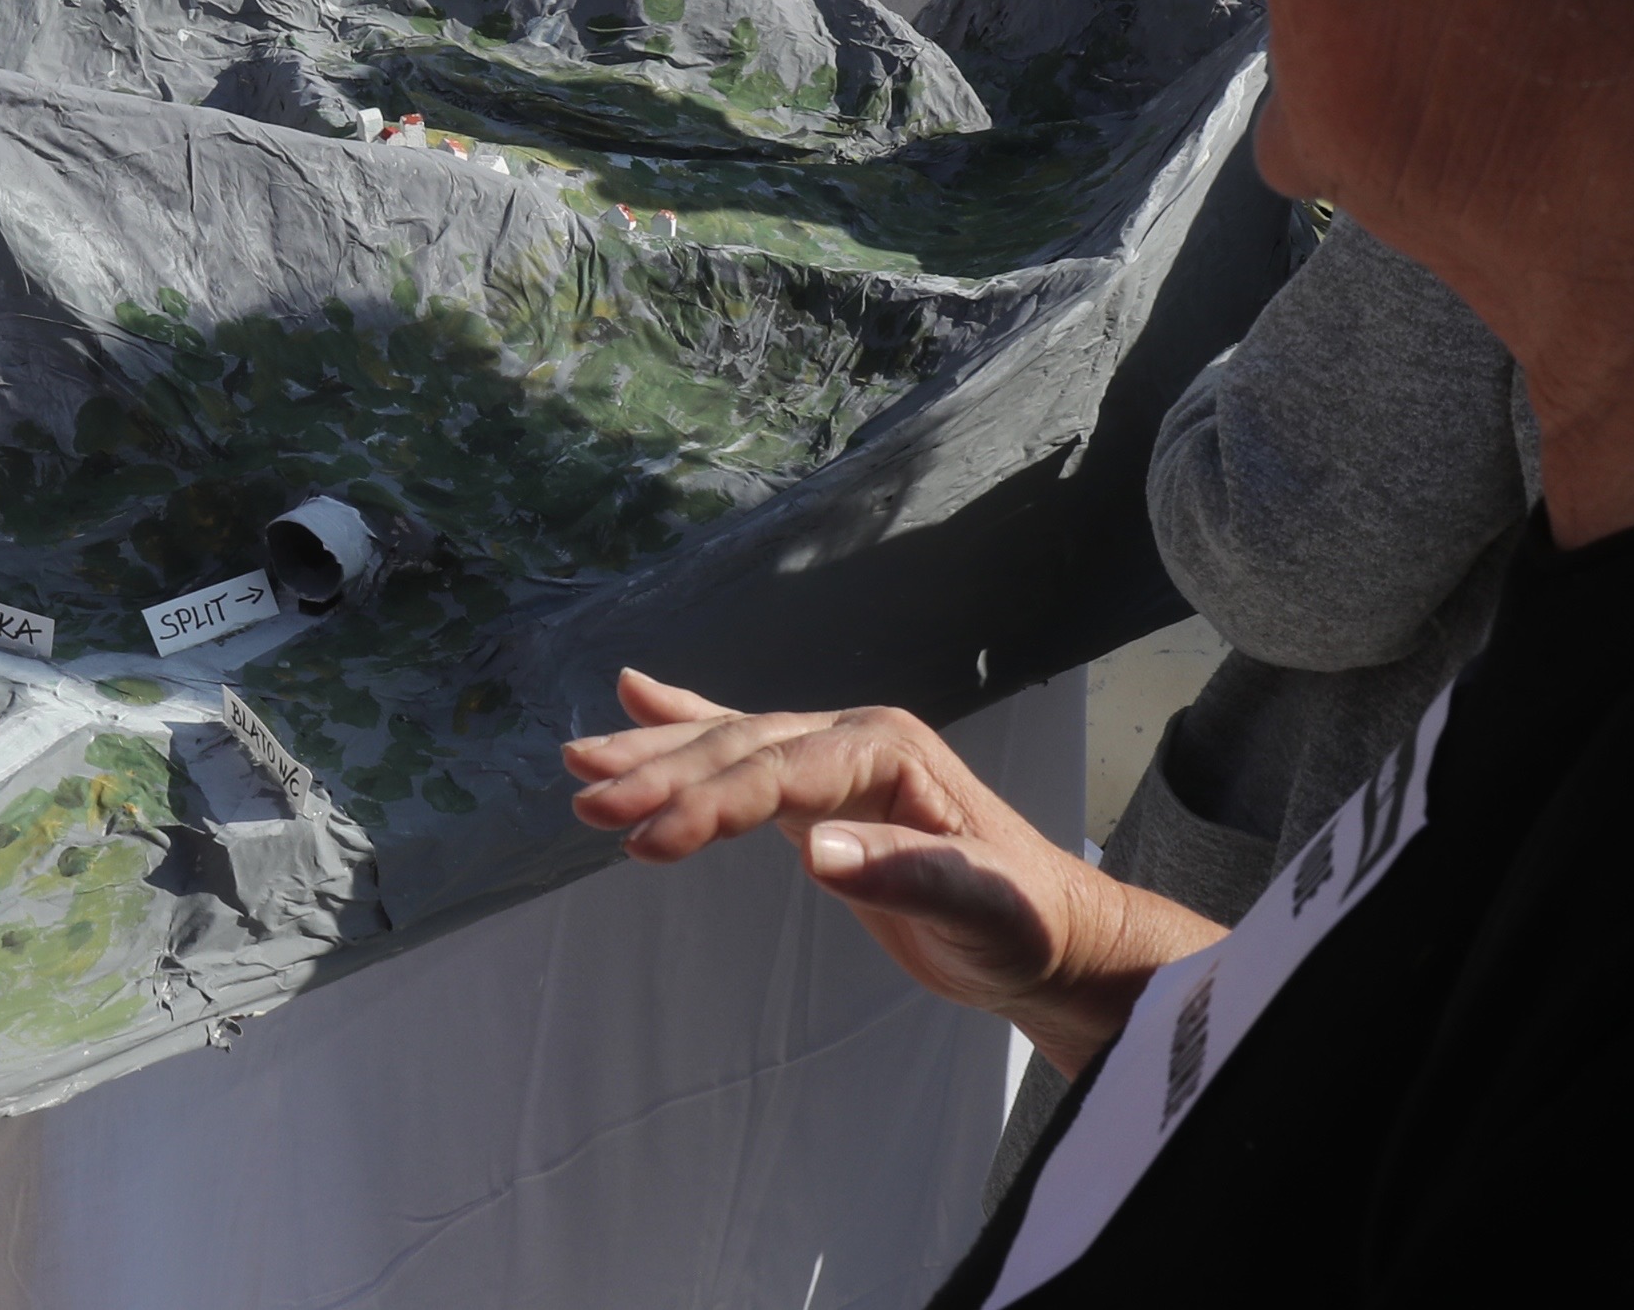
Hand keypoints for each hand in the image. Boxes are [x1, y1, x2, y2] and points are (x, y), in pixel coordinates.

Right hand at [564, 670, 1217, 1074]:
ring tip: (578, 761)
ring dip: (653, 753)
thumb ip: (906, 872)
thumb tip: (815, 850)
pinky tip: (638, 694)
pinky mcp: (821, 790)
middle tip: (585, 799)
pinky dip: (687, 722)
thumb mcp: (983, 908)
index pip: (778, 771)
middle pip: (739, 747)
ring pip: (728, 744)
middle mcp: (854, 737)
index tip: (647, 842)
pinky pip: (744, 749)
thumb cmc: (1028, 924)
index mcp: (888, 749)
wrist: (1055, 938)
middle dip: (660, 772)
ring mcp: (834, 757)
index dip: (709, 803)